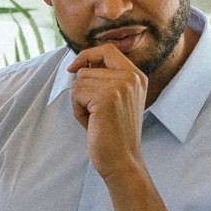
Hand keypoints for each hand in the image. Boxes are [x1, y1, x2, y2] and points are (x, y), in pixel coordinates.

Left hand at [67, 43, 151, 181]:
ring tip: (95, 119)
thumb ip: (107, 79)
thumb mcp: (118, 100)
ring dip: (79, 102)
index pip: (108, 50)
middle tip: (95, 113)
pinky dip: (78, 111)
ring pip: (79, 82)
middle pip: (87, 69)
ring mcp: (120, 86)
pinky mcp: (106, 97)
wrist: (123, 160)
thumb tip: (80, 64)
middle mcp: (131, 77)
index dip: (87, 55)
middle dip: (82, 91)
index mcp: (137, 76)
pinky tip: (92, 124)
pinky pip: (76, 94)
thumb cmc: (115, 133)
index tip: (73, 68)